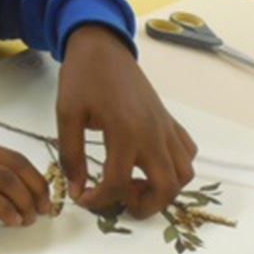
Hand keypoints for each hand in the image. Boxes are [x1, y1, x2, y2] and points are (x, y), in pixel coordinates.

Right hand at [0, 120, 50, 225]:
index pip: (7, 153)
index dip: (30, 174)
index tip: (40, 191)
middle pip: (12, 165)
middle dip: (35, 189)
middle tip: (44, 207)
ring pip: (2, 180)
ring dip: (22, 202)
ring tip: (30, 218)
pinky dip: (2, 208)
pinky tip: (10, 219)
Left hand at [57, 24, 196, 218]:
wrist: (103, 47)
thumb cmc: (83, 77)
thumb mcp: (67, 115)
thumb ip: (71, 156)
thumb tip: (76, 189)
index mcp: (125, 130)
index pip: (118, 182)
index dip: (99, 199)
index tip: (83, 198)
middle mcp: (153, 132)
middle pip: (166, 187)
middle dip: (143, 206)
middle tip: (118, 200)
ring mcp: (165, 126)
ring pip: (184, 174)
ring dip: (163, 190)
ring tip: (135, 184)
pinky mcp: (169, 121)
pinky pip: (186, 152)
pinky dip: (175, 168)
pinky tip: (148, 164)